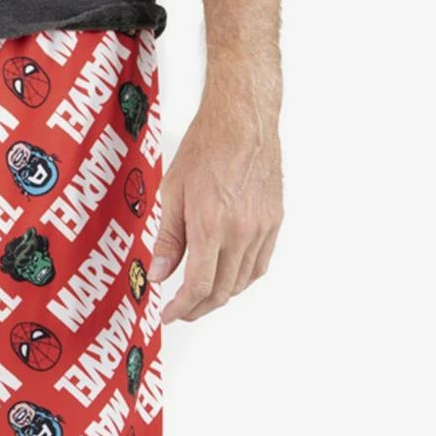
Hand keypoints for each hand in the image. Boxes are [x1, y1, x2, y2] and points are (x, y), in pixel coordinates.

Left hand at [150, 58, 283, 322]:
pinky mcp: (275, 221)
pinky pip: (259, 265)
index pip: (197, 286)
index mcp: (211, 226)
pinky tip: (228, 278)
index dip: (181, 308)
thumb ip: (168, 239)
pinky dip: (242, 279)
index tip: (169, 314)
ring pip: (242, 283)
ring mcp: (261, 228)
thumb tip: (160, 275)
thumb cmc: (207, 147)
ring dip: (220, 296)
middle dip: (198, 308)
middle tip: (181, 310)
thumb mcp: (173, 193)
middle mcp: (240, 232)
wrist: (244, 120)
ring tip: (201, 296)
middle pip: (221, 291)